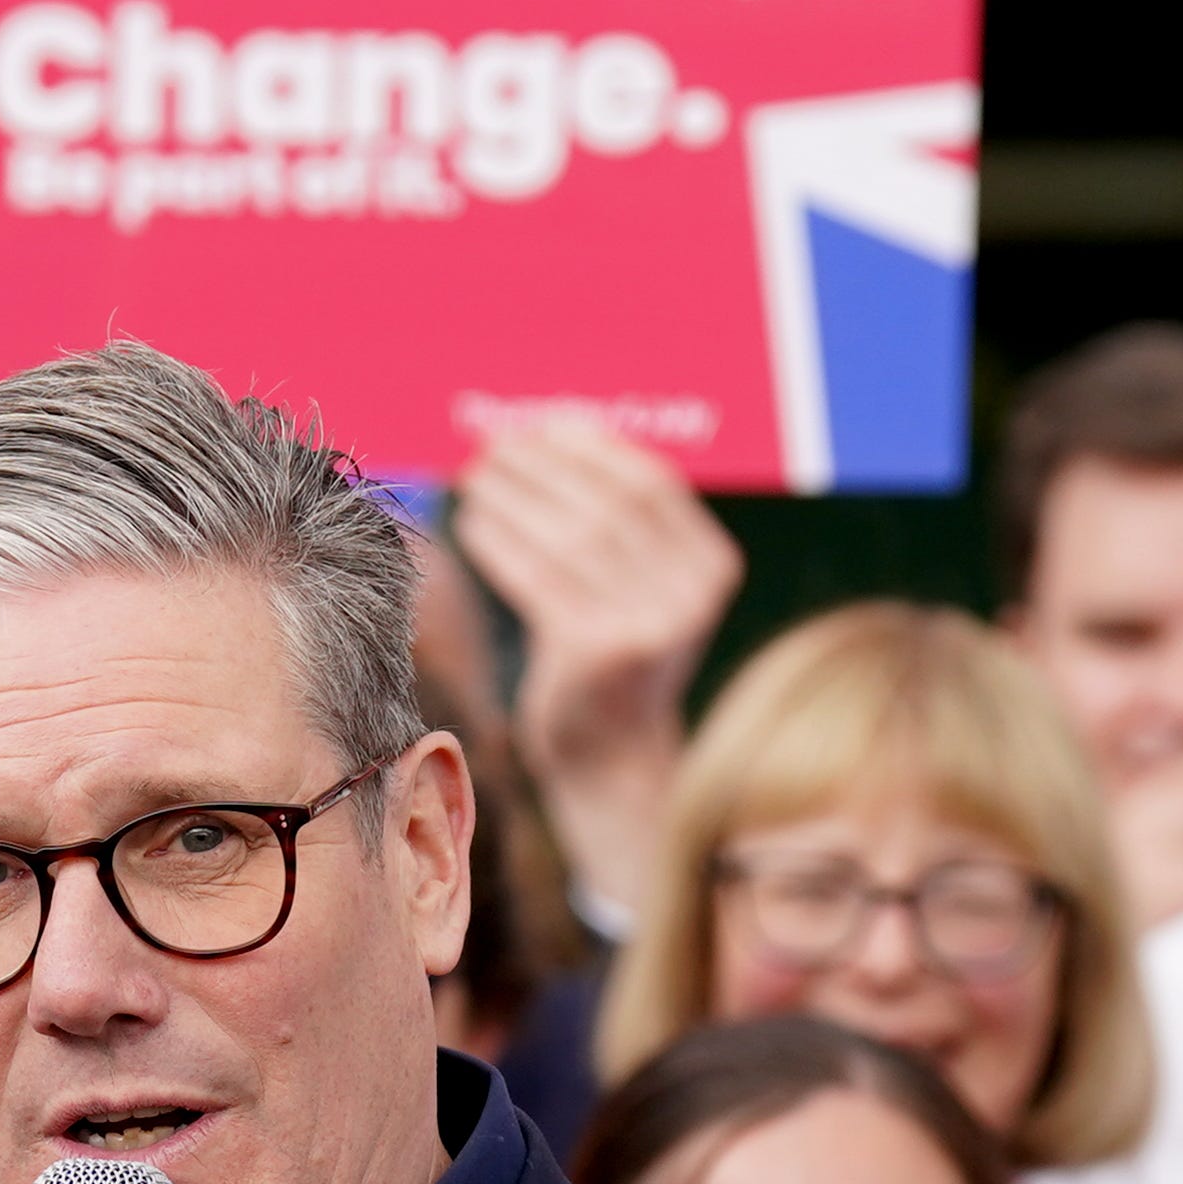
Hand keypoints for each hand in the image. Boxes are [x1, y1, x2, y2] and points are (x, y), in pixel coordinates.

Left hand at [455, 421, 737, 926]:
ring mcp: (646, 624)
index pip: (650, 483)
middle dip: (545, 467)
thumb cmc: (611, 658)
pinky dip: (499, 542)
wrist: (612, 759)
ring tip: (475, 478)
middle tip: (495, 448)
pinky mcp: (595, 650)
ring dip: (514, 497)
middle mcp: (689, 594)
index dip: (593, 447)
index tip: (543, 425)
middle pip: (607, 503)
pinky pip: (537, 576)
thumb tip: (551, 432)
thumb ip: (617, 523)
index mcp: (711, 567)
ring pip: (568, 535)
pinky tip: (471, 523)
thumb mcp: (638, 586)